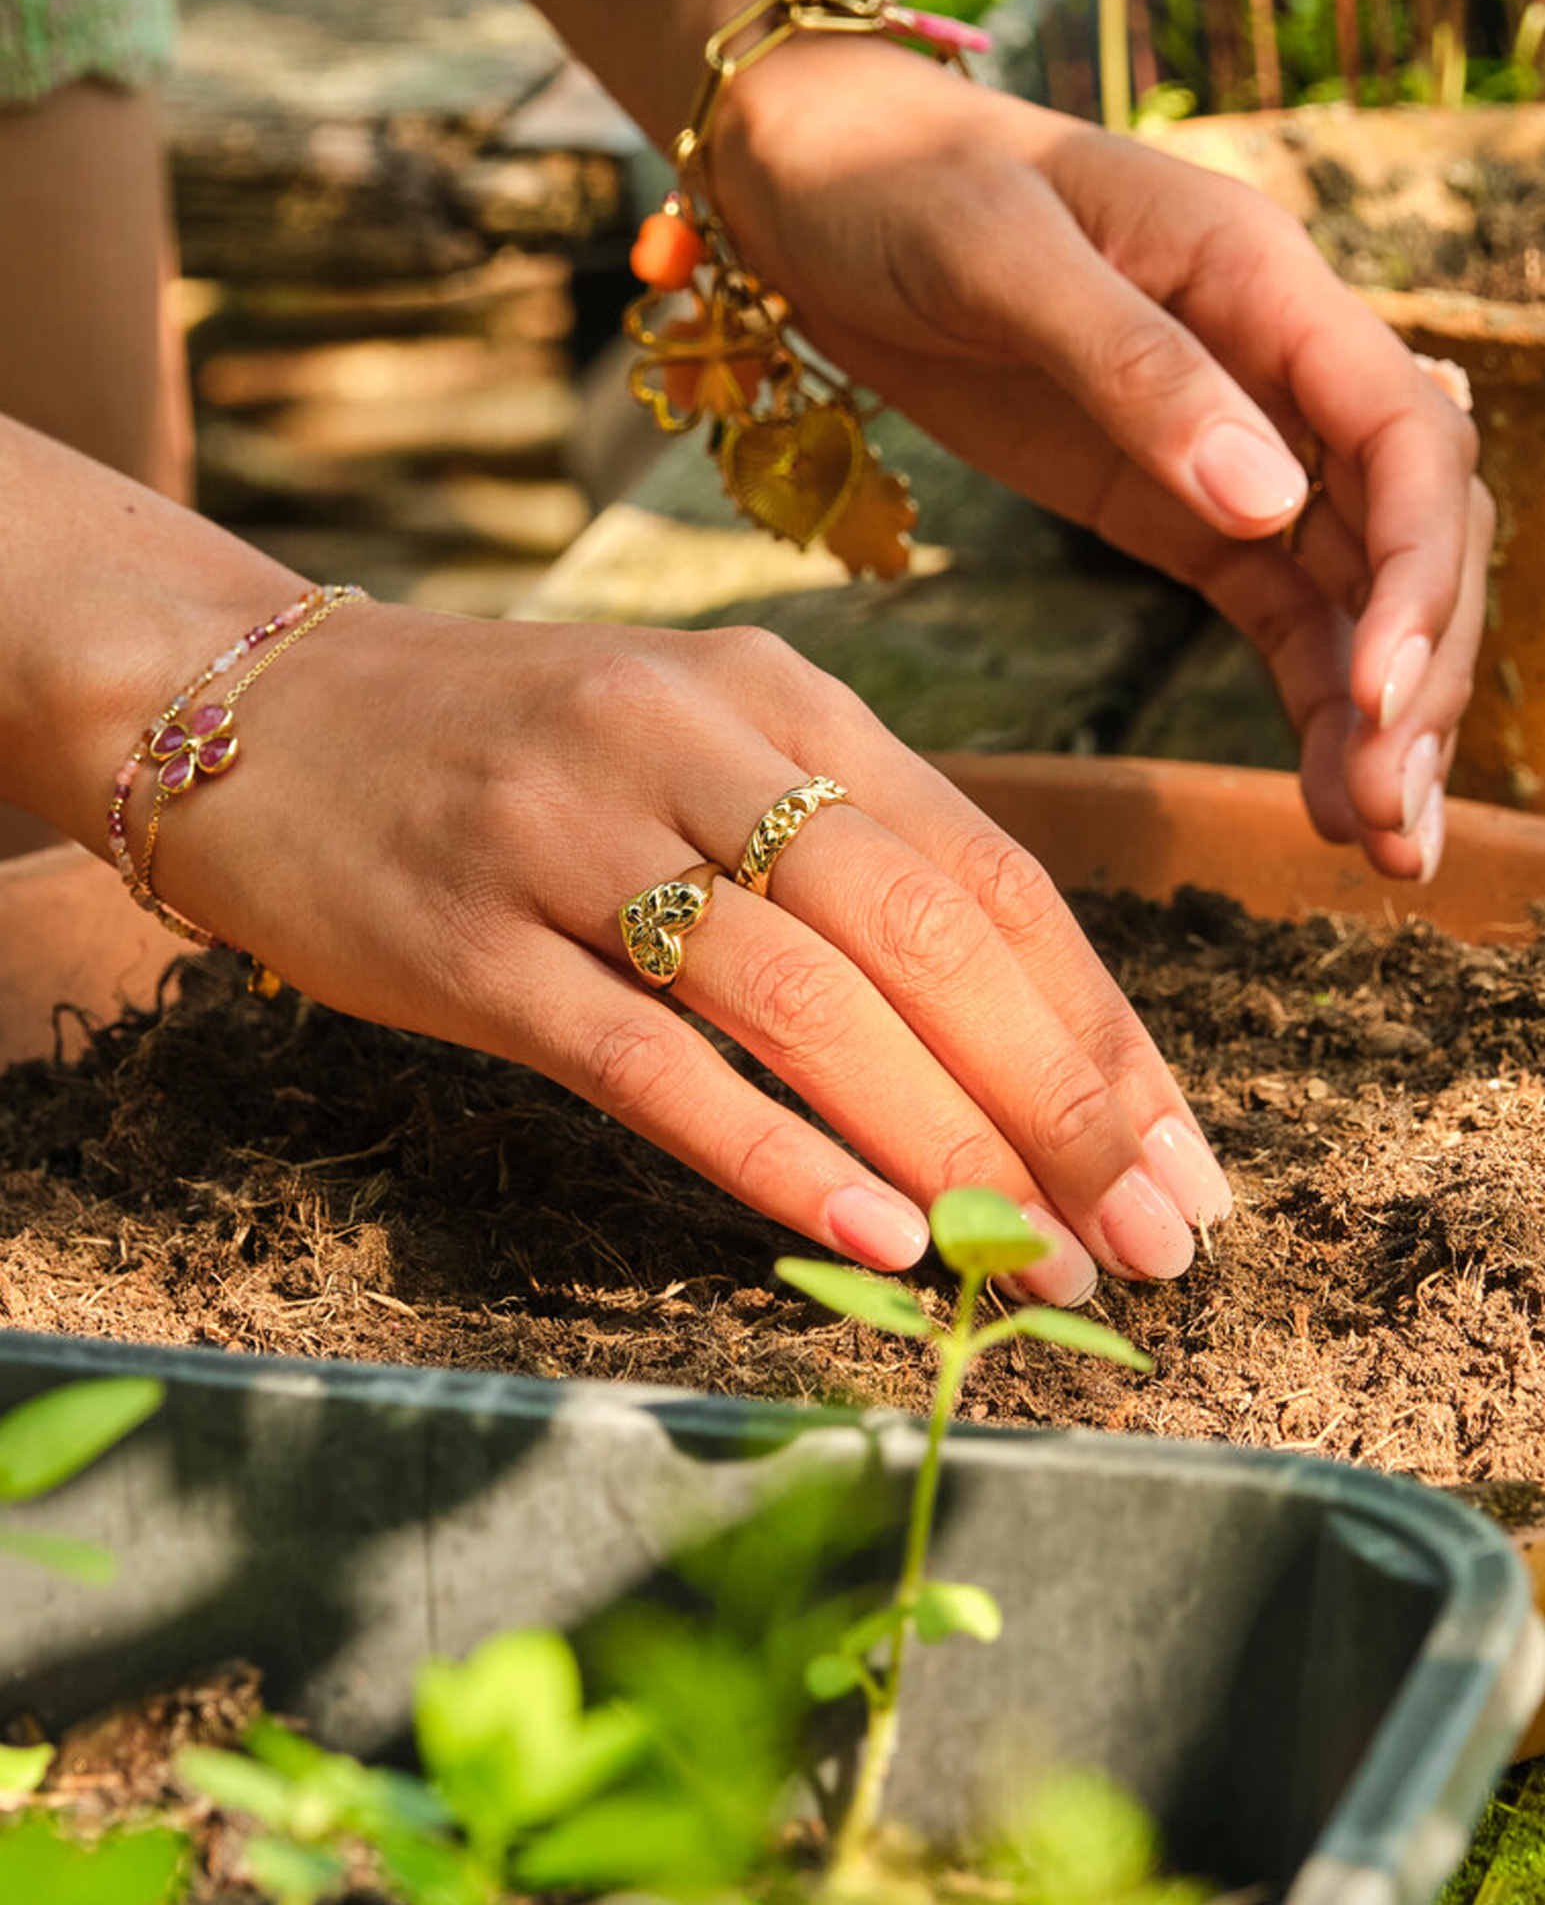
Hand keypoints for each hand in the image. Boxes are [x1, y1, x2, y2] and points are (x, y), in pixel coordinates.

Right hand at [154, 604, 1230, 1302]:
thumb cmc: (503, 751)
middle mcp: (693, 740)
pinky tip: (871, 1233)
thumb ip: (835, 856)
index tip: (1186, 1156)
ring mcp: (575, 833)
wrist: (246, 711)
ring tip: (1045, 1269)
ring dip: (950, 1151)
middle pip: (930, 937)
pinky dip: (774, 1154)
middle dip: (1067, 1104)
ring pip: (807, 1005)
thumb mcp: (690, 746)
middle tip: (1162, 1242)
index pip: (992, 872)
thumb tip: (1009, 1033)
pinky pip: (649, 1060)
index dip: (1105, 1027)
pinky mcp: (469, 938)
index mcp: (779, 697)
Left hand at [711, 39, 1489, 880]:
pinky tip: (1321, 794)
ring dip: (1378, 713)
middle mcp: (1274, 365)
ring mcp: (1231, 445)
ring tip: (1379, 844)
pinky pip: (1276, 610)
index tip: (1380, 694)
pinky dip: (1309, 700)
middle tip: (1389, 821)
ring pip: (1355, 588)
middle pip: (1402, 531)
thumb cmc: (900, 187)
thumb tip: (1267, 500)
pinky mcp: (1174, 506)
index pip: (1402, 434)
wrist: (813, 190)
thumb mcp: (1002, 258)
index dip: (1418, 567)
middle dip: (1414, 674)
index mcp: (1261, 278)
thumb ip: (1134, 370)